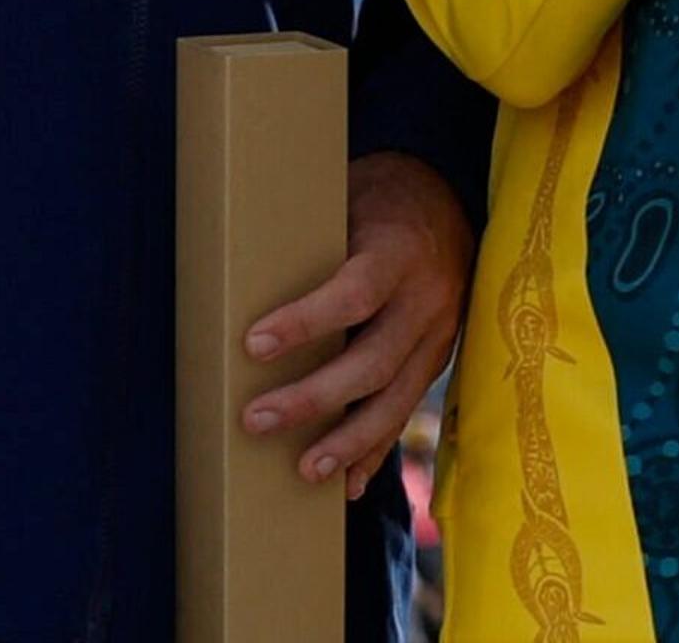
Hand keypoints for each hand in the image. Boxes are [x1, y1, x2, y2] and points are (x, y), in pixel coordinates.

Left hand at [237, 150, 475, 498]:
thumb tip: (230, 269)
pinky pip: (408, 411)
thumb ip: (309, 238)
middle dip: (314, 398)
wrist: (449, 198)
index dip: (305, 322)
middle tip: (255, 419)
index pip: (354, 293)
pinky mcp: (438, 359)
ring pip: (396, 399)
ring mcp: (439, 335)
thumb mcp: (348, 196)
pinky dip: (377, 449)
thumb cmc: (378, 197)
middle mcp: (427, 299)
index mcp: (399, 251)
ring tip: (304, 470)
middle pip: (373, 361)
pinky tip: (349, 483)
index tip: (253, 344)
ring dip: (348, 440)